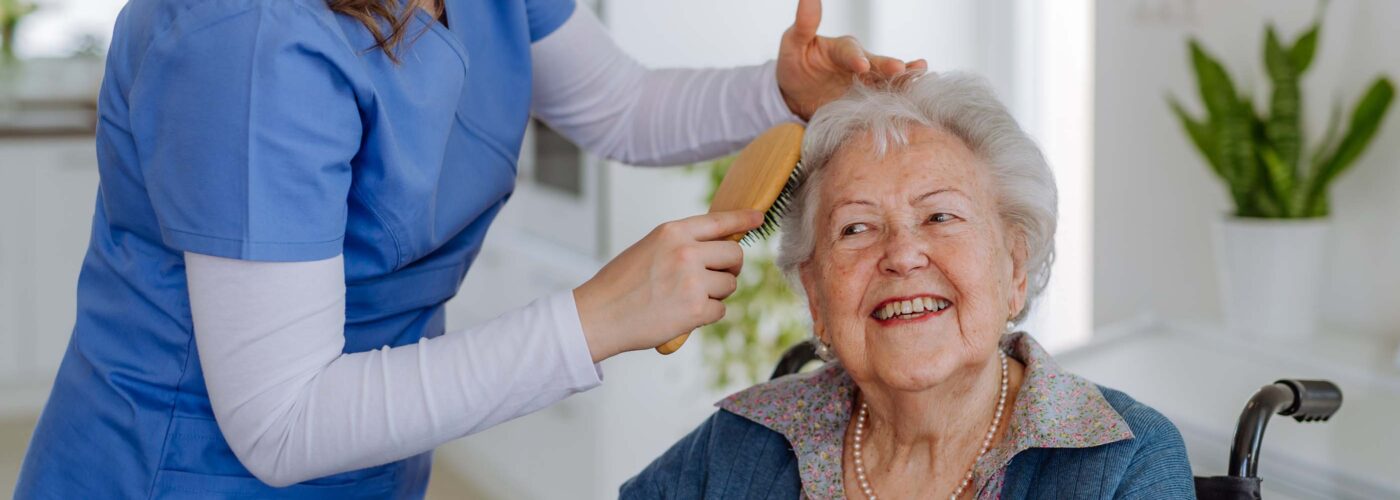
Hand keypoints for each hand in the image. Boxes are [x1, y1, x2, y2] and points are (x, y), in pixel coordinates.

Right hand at [573, 210, 762, 361]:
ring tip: (686, 298)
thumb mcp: (649, 248)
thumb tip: (717, 248)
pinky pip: (720, 310)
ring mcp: (693, 280)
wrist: (599, 315)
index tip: (757, 218)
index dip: (743, 219)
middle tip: (714, 278)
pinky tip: (683, 314)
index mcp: (672, 232)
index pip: (718, 221)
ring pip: (729, 285)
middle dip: (730, 268)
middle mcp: (686, 252)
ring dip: (716, 294)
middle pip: (734, 255)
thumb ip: (681, 244)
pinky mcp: (696, 309)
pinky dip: (706, 315)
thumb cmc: (620, 284)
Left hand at [776, 0, 927, 119]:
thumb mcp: (793, 43)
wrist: (796, 95)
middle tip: (901, 69)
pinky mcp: (867, 104)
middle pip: (877, 64)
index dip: (856, 58)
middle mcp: (861, 64)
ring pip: (887, 81)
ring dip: (904, 79)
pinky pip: (884, 102)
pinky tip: (914, 99)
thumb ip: (804, 24)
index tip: (861, 66)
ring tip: (921, 75)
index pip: (850, 51)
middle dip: (888, 67)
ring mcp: (866, 85)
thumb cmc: (796, 64)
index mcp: (842, 49)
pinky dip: (899, 100)